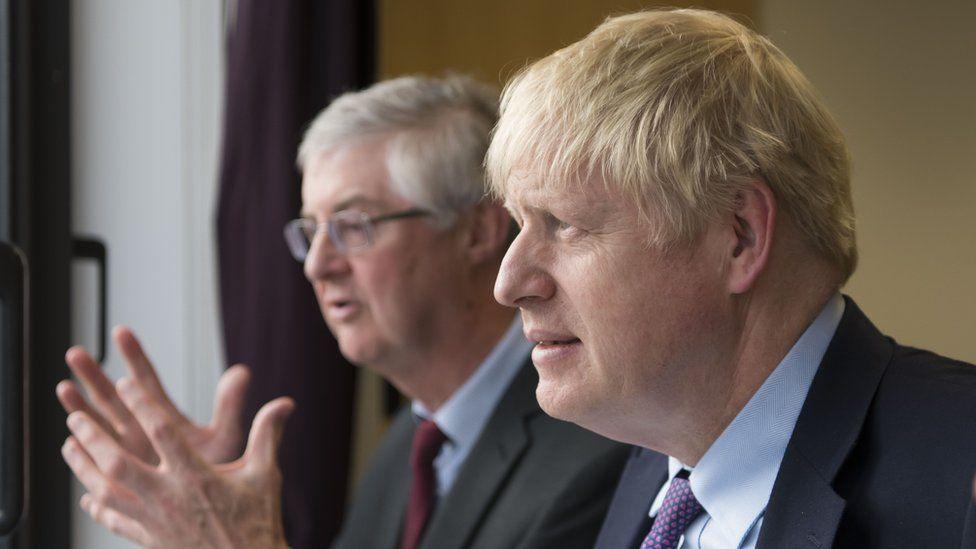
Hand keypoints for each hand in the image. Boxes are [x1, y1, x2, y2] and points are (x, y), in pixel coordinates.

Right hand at [57, 326, 248, 464]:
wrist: (206, 508)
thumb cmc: (216, 470)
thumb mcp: (224, 435)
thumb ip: (229, 405)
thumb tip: (243, 372)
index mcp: (164, 416)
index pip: (147, 381)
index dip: (135, 356)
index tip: (121, 332)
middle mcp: (141, 428)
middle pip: (114, 396)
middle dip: (94, 376)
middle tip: (76, 354)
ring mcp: (128, 450)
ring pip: (98, 423)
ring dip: (80, 405)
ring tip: (64, 386)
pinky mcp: (120, 472)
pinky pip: (97, 455)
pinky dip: (83, 444)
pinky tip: (69, 432)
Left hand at [62, 375, 293, 547]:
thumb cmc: (257, 521)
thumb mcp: (265, 474)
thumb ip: (268, 435)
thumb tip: (285, 402)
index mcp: (197, 476)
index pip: (162, 432)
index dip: (141, 404)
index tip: (124, 382)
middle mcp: (170, 496)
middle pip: (119, 462)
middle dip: (94, 437)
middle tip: (76, 415)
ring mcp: (154, 520)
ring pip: (106, 491)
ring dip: (83, 467)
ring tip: (68, 446)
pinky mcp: (150, 539)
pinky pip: (114, 520)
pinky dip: (97, 506)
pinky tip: (88, 496)